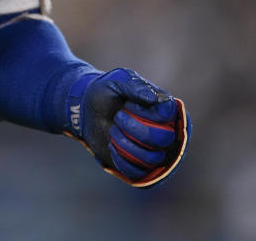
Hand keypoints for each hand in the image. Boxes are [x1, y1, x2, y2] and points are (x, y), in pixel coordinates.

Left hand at [67, 67, 190, 186]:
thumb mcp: (117, 80)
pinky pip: (139, 173)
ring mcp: (155, 150)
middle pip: (164, 138)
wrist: (86, 111)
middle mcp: (165, 130)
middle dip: (135, 128)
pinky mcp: (141, 167)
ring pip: (152, 158)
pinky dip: (122, 160)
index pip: (169, 115)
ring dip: (126, 144)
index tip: (127, 103)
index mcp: (164, 108)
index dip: (146, 112)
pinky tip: (112, 146)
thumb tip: (154, 98)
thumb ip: (135, 85)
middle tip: (118, 116)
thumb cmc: (105, 92)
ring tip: (113, 131)